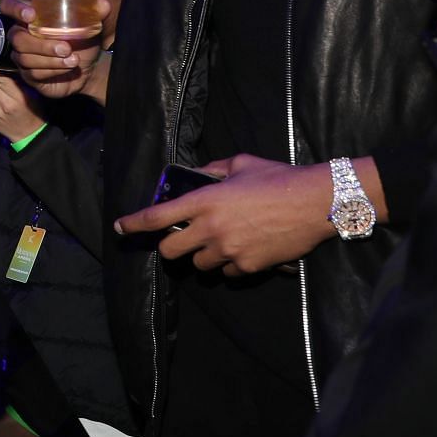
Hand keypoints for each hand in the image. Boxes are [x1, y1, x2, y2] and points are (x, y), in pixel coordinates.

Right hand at [0, 0, 110, 99]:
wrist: (88, 69)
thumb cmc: (82, 42)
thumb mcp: (90, 26)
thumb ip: (95, 14)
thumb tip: (103, 4)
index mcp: (32, 18)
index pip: (9, 6)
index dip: (14, 8)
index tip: (31, 15)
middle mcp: (22, 36)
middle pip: (16, 38)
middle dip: (41, 44)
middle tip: (66, 48)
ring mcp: (23, 57)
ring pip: (25, 58)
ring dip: (51, 59)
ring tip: (73, 60)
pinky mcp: (29, 75)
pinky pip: (34, 73)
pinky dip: (53, 70)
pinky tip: (68, 67)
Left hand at [112, 154, 355, 275]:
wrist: (316, 202)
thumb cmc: (278, 178)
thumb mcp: (240, 164)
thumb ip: (213, 169)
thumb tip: (198, 174)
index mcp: (204, 200)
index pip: (157, 217)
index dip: (134, 223)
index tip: (120, 227)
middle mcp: (210, 228)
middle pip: (170, 251)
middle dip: (172, 247)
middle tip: (183, 240)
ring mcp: (229, 250)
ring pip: (199, 265)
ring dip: (203, 256)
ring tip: (222, 243)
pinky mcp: (248, 266)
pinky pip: (227, 273)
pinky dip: (229, 265)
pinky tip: (243, 251)